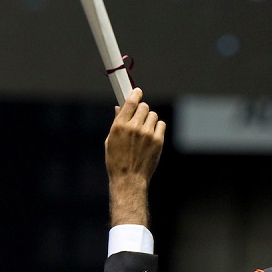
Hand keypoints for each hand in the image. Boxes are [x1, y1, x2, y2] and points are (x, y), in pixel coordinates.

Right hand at [105, 87, 164, 225]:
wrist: (129, 179)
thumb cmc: (116, 161)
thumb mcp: (110, 141)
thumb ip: (116, 123)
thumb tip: (119, 108)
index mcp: (119, 126)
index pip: (131, 101)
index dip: (135, 94)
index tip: (137, 92)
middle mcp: (134, 127)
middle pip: (144, 107)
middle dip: (142, 110)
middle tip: (139, 118)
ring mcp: (147, 134)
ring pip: (153, 115)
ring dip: (149, 120)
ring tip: (144, 131)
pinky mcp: (158, 140)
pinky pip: (161, 125)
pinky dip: (157, 128)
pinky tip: (151, 136)